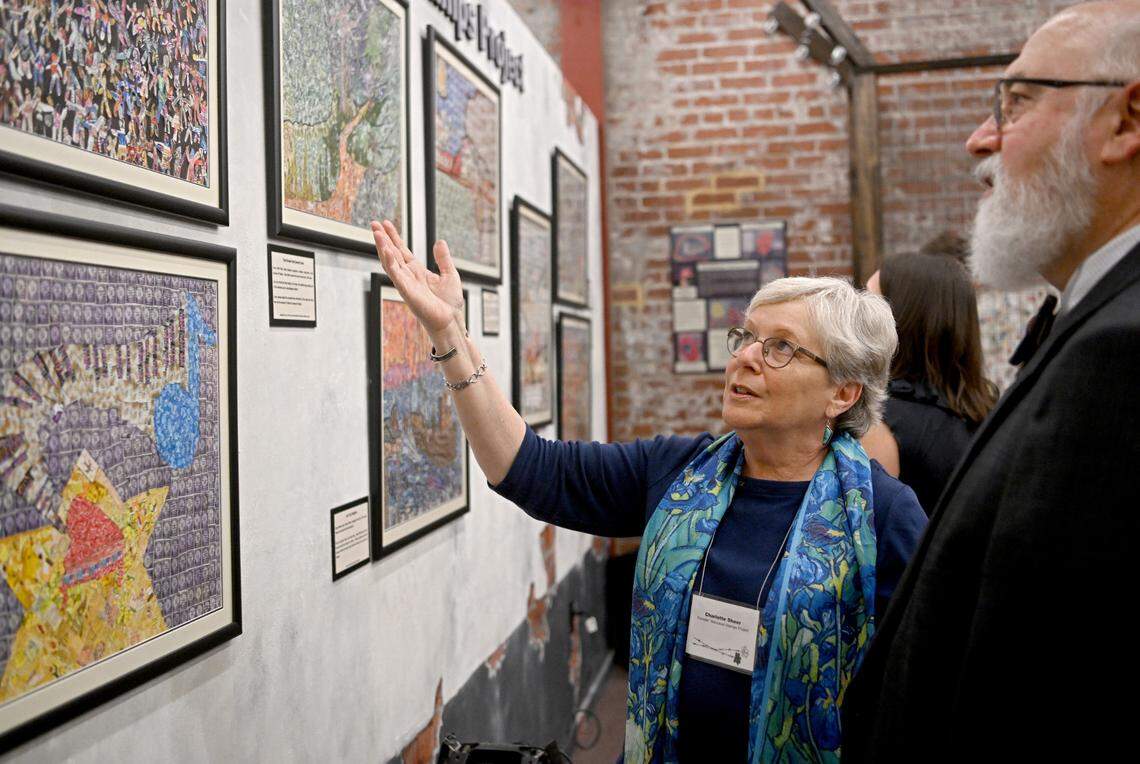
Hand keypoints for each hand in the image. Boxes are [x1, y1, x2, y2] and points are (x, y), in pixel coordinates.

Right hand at [371, 220, 464, 334]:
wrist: (451, 321)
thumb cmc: (449, 303)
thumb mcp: (450, 274)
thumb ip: (443, 258)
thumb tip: (440, 241)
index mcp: (417, 271)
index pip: (402, 250)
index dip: (394, 237)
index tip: (385, 224)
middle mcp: (409, 276)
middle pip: (392, 253)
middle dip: (383, 239)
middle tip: (373, 224)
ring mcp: (406, 284)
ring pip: (390, 263)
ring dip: (383, 248)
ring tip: (376, 233)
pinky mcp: (407, 292)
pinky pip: (396, 276)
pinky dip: (390, 263)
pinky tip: (386, 251)